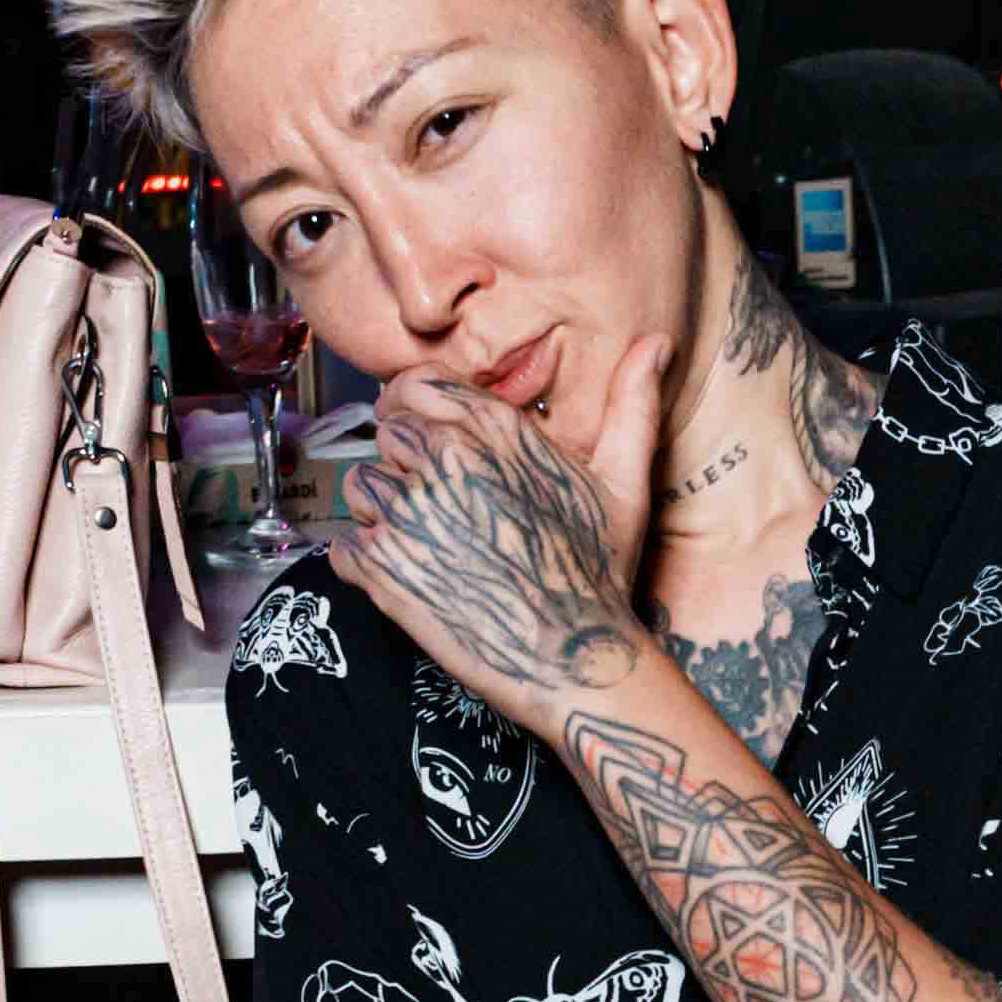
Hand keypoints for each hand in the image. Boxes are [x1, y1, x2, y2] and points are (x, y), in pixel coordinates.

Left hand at [331, 332, 673, 732]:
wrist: (574, 658)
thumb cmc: (599, 574)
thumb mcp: (624, 482)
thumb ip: (631, 404)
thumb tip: (656, 343)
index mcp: (492, 428)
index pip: (413, 384)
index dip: (415, 411)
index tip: (430, 441)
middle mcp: (442, 458)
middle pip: (385, 434)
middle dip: (404, 466)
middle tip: (441, 510)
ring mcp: (406, 511)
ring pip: (361, 488)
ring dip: (384, 515)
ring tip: (433, 548)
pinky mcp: (382, 566)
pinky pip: (345, 546)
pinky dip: (367, 565)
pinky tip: (414, 580)